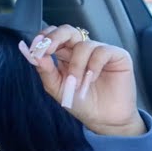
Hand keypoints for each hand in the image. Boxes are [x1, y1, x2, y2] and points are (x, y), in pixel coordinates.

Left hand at [18, 24, 145, 136]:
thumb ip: (45, 70)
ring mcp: (99, 51)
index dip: (44, 38)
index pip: (53, 36)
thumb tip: (34, 54)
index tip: (36, 47)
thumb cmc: (80, 102)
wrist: (104, 120)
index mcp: (64, 54)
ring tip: (77, 84)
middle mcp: (81, 49)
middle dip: (55, 37)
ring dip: (76, 65)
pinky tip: (91, 80)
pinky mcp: (117, 56)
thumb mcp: (57, 88)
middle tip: (48, 50)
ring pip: (83, 44)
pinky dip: (93, 66)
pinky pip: (101, 51)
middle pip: (67, 30)